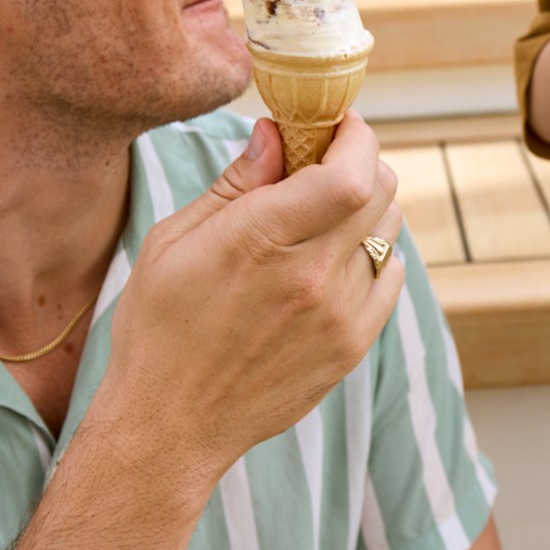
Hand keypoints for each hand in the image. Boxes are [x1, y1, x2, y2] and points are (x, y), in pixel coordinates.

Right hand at [95, 113, 405, 492]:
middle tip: (323, 162)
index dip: (357, 137)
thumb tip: (277, 133)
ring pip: (388, 232)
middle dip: (359, 162)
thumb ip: (236, 183)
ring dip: (364, 208)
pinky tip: (331, 261)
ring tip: (320, 217)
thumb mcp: (174, 240)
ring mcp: (339, 316)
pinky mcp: (351, 348)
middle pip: (381, 191)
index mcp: (261, 240)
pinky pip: (390, 278)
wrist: (169, 424)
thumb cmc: (158, 327)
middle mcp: (312, 277)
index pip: (352, 172)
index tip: (337, 125)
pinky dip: (372, 255)